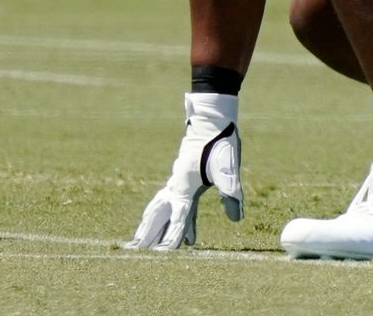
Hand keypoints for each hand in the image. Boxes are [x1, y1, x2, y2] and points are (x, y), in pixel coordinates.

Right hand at [124, 92, 243, 249]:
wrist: (211, 120)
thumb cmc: (220, 143)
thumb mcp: (228, 168)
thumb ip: (231, 193)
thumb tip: (236, 219)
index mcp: (186, 185)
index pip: (179, 215)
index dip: (174, 234)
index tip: (166, 252)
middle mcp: (177, 185)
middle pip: (159, 214)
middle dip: (148, 232)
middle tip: (137, 250)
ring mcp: (178, 181)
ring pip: (159, 207)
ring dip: (150, 224)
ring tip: (140, 240)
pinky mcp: (183, 179)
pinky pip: (170, 202)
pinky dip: (166, 216)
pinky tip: (170, 226)